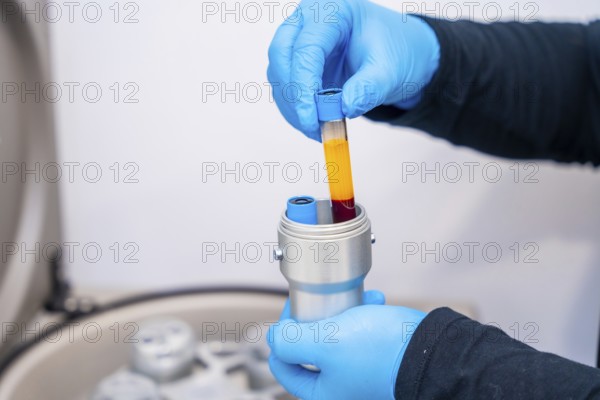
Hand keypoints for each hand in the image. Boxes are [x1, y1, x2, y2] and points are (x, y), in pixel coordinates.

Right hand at [267, 0, 439, 140]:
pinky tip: (315, 124)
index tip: (311, 118)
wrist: (400, 55)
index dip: (303, 86)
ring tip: (319, 130)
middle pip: (281, 56)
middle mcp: (307, 22)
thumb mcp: (391, 71)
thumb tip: (344, 108)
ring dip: (293, 108)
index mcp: (331, 12)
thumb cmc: (396, 51)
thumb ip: (369, 89)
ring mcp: (298, 41)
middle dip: (293, 96)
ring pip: (279, 75)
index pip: (306, 48)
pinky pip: (286, 89)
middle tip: (312, 126)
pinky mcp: (296, 63)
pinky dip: (296, 111)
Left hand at [267, 290, 425, 399]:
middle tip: (323, 301)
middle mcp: (338, 386)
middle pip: (309, 347)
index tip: (297, 310)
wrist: (432, 351)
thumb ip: (290, 342)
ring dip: (342, 310)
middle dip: (317, 317)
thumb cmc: (382, 352)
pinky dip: (362, 313)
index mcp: (321, 392)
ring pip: (334, 334)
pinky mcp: (375, 358)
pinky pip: (358, 332)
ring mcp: (357, 372)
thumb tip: (272, 338)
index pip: (283, 363)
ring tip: (356, 299)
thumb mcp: (325, 343)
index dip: (284, 332)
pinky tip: (373, 301)